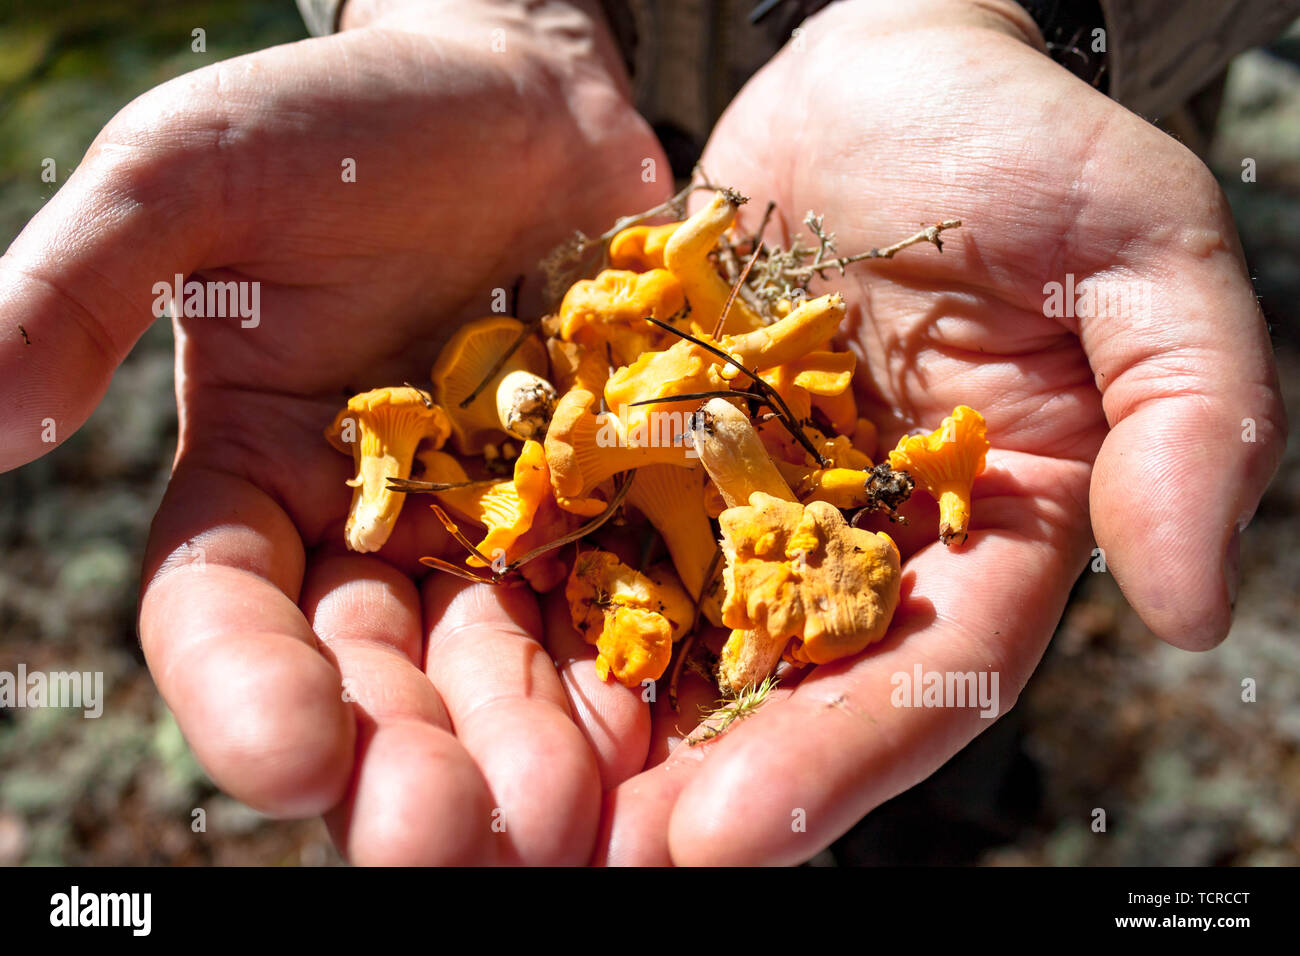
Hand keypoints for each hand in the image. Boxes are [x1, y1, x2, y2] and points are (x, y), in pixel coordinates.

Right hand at [0, 0, 669, 863]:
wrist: (513, 93)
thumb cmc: (341, 124)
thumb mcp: (192, 180)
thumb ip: (78, 288)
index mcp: (255, 481)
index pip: (226, 616)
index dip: (248, 696)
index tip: (293, 761)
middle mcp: (372, 530)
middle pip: (375, 677)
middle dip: (406, 763)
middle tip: (449, 839)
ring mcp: (494, 523)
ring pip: (499, 666)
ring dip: (524, 749)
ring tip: (561, 815)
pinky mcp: (601, 500)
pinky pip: (615, 600)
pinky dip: (631, 668)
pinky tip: (657, 729)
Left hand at [583, 0, 1285, 863]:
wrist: (879, 69)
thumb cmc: (1024, 146)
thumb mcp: (1144, 256)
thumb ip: (1189, 419)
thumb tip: (1194, 606)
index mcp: (983, 530)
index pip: (920, 672)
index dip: (835, 759)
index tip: (731, 835)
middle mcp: (857, 538)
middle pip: (780, 686)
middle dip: (691, 783)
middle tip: (592, 864)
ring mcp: (747, 495)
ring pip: (672, 629)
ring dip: (594, 722)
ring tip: (508, 805)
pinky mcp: (658, 440)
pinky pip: (592, 524)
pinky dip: (534, 593)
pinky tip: (459, 658)